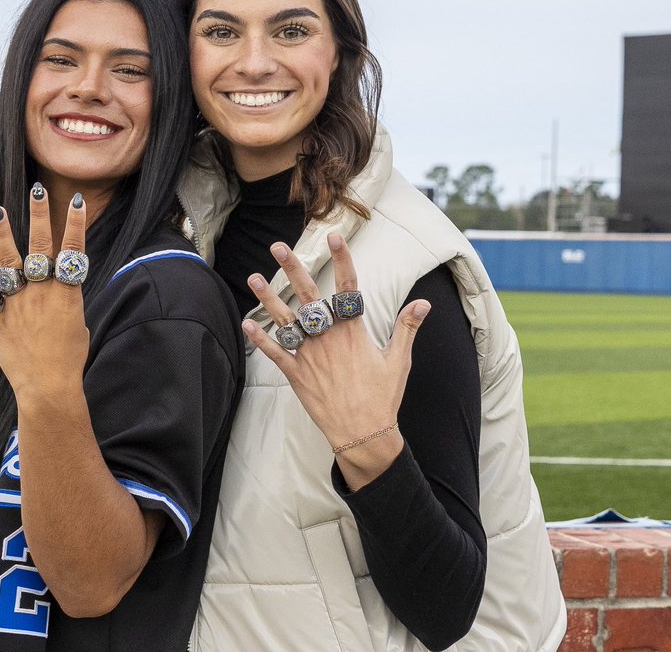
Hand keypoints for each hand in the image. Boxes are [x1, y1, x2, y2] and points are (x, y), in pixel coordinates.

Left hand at [0, 186, 89, 399]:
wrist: (48, 386)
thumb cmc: (69, 358)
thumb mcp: (76, 323)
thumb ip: (65, 302)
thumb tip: (57, 293)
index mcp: (67, 292)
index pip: (73, 249)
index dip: (76, 223)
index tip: (78, 200)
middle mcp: (42, 290)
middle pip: (41, 245)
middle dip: (41, 214)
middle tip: (38, 189)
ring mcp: (18, 301)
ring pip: (9, 260)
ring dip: (3, 233)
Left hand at [242, 233, 430, 488]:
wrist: (363, 434)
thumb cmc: (383, 397)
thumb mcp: (399, 361)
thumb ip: (407, 328)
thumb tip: (424, 303)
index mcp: (354, 332)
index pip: (348, 287)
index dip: (343, 259)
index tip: (334, 236)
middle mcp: (328, 338)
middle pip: (308, 296)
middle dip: (293, 269)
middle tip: (278, 246)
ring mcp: (309, 356)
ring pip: (285, 321)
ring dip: (268, 298)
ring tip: (253, 277)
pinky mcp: (296, 374)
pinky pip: (275, 353)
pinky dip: (260, 339)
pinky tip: (246, 323)